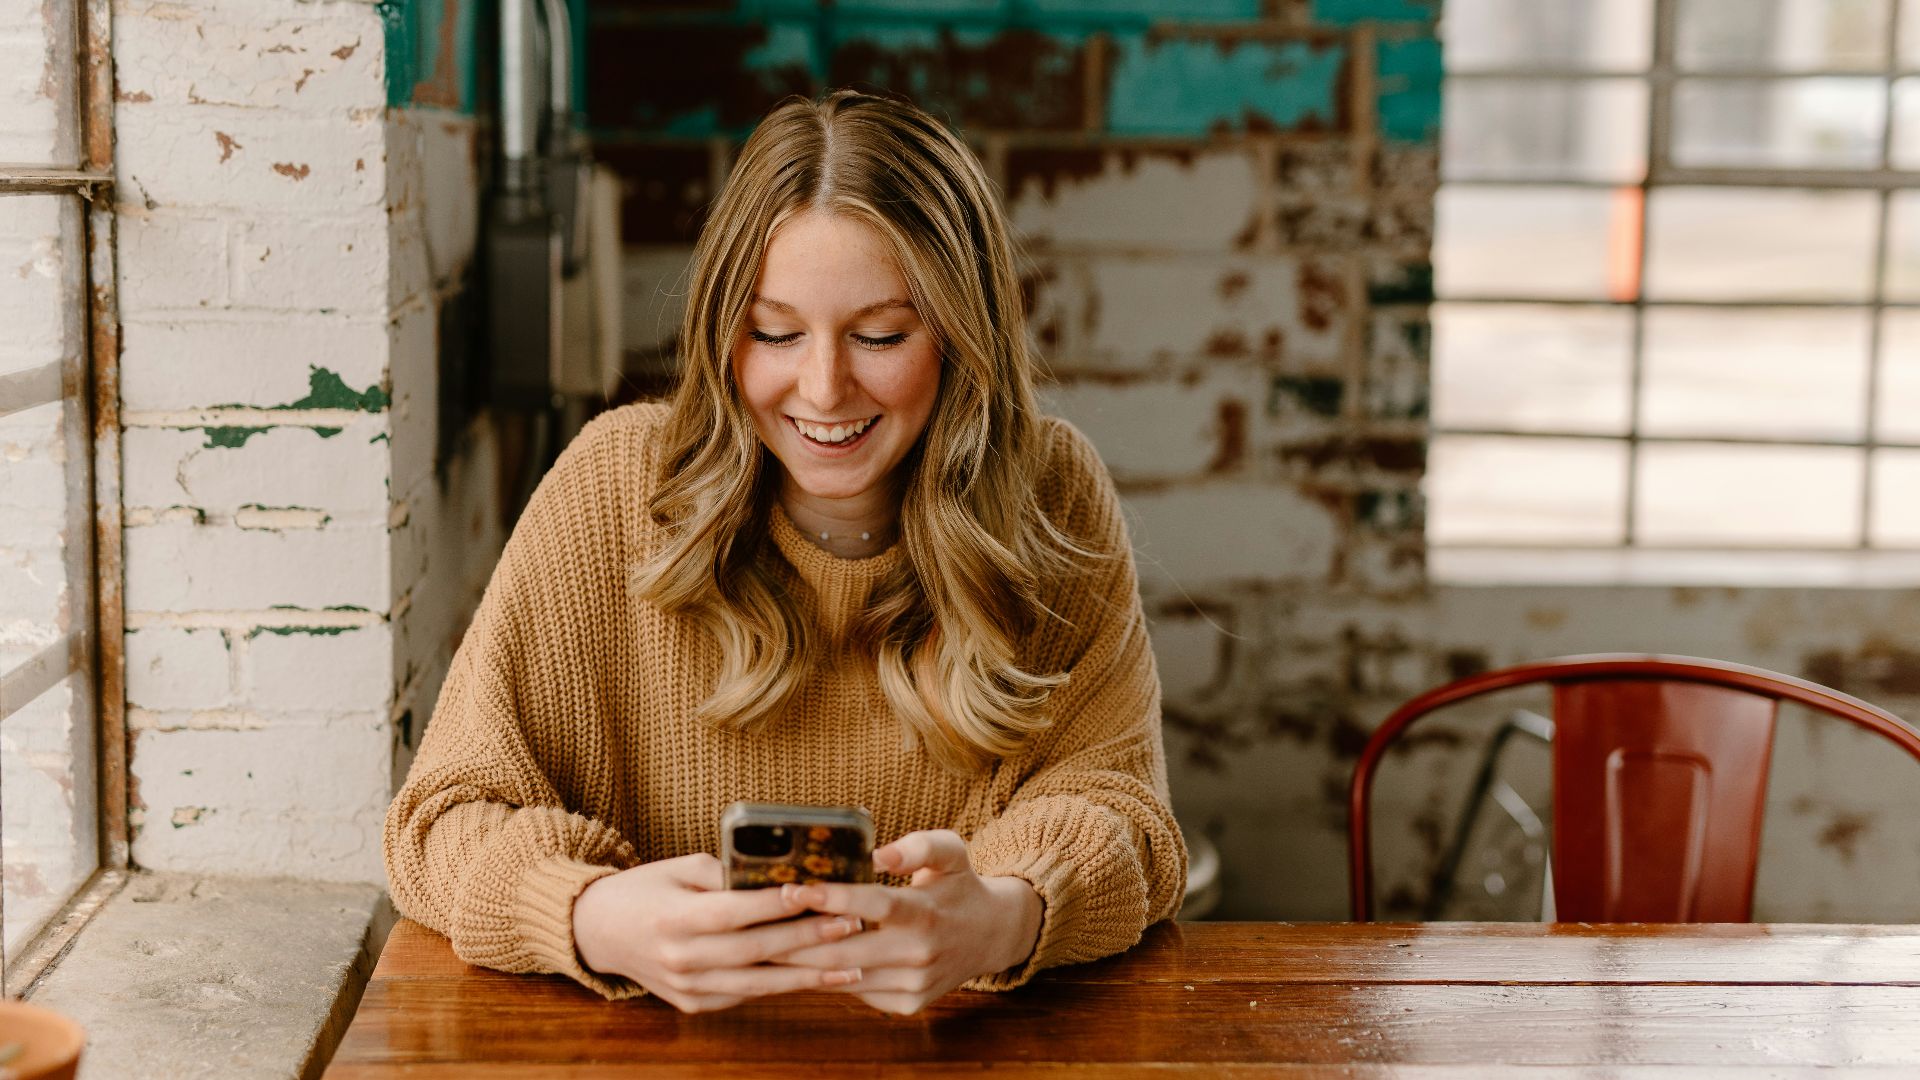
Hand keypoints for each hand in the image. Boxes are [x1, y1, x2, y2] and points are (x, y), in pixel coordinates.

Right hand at [571, 853, 864, 1012]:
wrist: (599, 932)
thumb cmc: (646, 890)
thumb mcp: (679, 868)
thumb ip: (725, 873)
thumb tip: (780, 872)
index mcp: (674, 918)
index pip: (734, 911)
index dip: (776, 904)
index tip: (815, 892)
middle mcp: (681, 958)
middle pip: (754, 950)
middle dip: (807, 938)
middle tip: (851, 924)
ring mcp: (687, 988)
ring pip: (757, 984)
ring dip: (808, 975)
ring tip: (851, 964)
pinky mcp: (694, 1005)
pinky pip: (745, 996)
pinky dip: (782, 986)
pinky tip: (817, 978)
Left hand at [773, 830, 1042, 1014]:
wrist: (990, 935)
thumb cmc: (959, 885)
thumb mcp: (950, 851)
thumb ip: (917, 846)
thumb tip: (878, 853)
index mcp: (926, 913)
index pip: (874, 905)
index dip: (832, 898)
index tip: (793, 888)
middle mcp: (919, 954)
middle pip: (846, 950)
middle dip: (798, 937)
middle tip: (760, 921)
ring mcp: (912, 985)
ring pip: (844, 976)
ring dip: (802, 962)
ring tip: (766, 941)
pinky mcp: (906, 1004)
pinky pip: (856, 991)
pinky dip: (826, 977)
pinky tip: (800, 961)